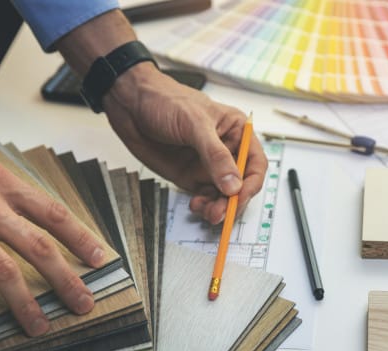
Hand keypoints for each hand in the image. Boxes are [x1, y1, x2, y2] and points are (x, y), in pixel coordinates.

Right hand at [0, 125, 107, 339]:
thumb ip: (9, 194)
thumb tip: (41, 223)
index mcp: (4, 185)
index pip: (55, 214)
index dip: (81, 239)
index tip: (100, 259)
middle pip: (39, 248)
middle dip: (66, 280)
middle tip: (84, 304)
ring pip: (4, 272)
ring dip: (26, 305)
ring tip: (40, 328)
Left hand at [103, 64, 267, 223]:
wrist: (131, 104)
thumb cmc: (165, 100)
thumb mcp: (195, 124)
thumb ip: (216, 156)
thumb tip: (233, 185)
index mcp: (237, 132)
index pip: (255, 163)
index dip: (251, 183)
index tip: (239, 196)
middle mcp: (226, 151)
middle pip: (242, 184)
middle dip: (234, 201)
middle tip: (222, 212)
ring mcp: (208, 166)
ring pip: (224, 196)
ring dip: (219, 208)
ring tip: (208, 212)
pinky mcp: (191, 177)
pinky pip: (206, 198)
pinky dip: (204, 206)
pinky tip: (197, 206)